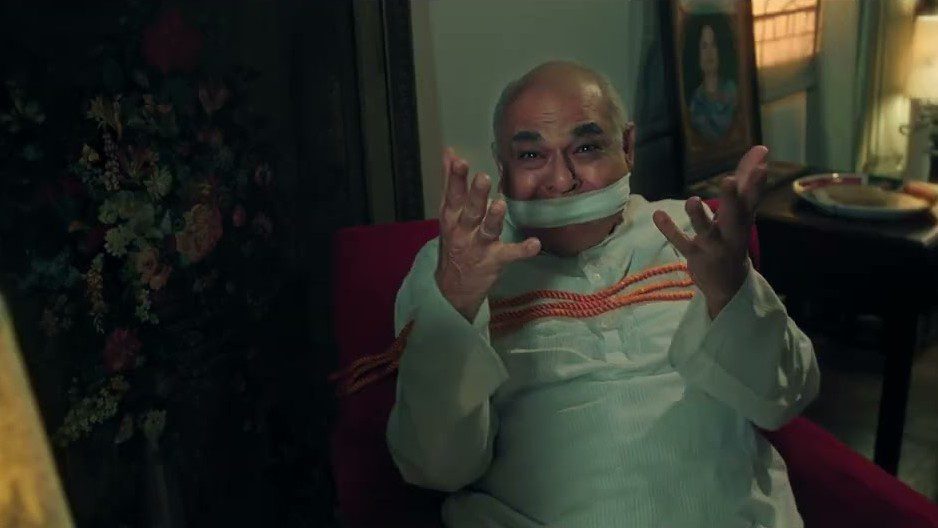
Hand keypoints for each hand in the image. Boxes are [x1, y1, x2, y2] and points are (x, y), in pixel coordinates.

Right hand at [436, 148, 540, 320]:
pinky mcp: (495, 261)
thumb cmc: (454, 242)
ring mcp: (479, 247)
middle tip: (484, 178)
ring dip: (494, 218)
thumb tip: (449, 152)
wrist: (453, 288)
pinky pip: (510, 254)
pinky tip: (535, 244)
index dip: (456, 179)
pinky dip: (523, 250)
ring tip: (500, 204)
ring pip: (487, 230)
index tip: (460, 161)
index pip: (453, 195)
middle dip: (476, 195)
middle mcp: (463, 231)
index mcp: (452, 217)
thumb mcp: (448, 213)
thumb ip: (451, 182)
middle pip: (470, 211)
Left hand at [653, 146, 768, 317]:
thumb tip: (760, 149)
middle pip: (734, 216)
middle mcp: (731, 233)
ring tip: (692, 200)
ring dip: (699, 216)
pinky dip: (669, 229)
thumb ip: (747, 181)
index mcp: (744, 219)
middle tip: (728, 180)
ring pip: (705, 231)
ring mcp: (712, 245)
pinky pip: (680, 242)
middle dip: (731, 199)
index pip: (752, 199)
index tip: (762, 163)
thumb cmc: (733, 237)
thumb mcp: (742, 212)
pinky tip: (658, 214)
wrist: (728, 284)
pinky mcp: (694, 255)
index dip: (757, 183)